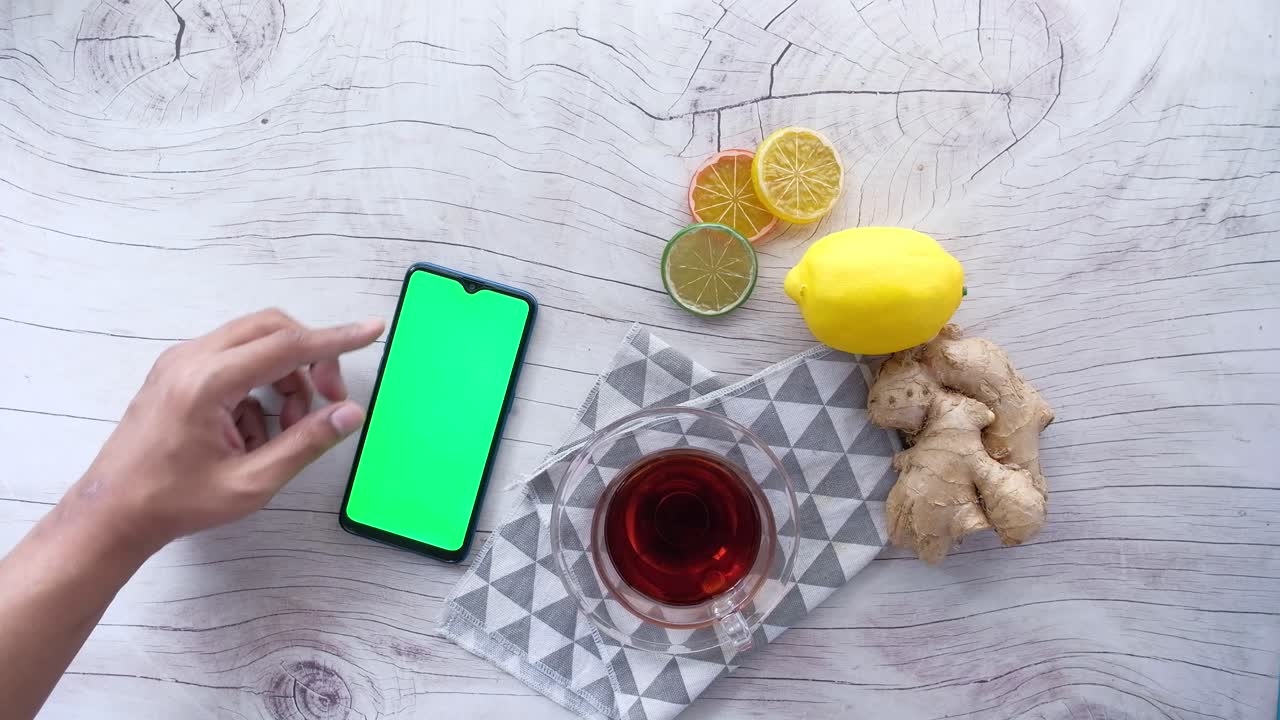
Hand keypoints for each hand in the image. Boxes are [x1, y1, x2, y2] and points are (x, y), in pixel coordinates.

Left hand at [70, 309, 384, 556]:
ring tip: (286, 427)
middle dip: (311, 357)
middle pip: (273, 329)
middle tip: (330, 400)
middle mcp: (191, 360)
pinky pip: (235, 359)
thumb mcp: (251, 482)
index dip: (337, 339)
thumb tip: (349, 413)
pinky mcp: (178, 372)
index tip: (372, 329)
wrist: (111, 513)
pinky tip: (254, 431)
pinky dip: (259, 384)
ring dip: (285, 374)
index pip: (288, 345)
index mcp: (208, 383)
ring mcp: (181, 362)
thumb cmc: (174, 502)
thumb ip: (305, 443)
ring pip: (255, 342)